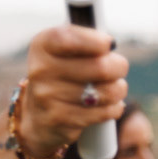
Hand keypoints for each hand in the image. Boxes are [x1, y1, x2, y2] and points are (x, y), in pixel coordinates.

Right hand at [16, 25, 128, 158]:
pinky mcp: (61, 119)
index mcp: (42, 45)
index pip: (69, 38)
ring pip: (108, 92)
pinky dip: (114, 108)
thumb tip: (109, 44)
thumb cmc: (63, 74)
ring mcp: (49, 96)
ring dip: (118, 89)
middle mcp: (41, 70)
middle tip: (118, 68)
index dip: (95, 41)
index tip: (109, 44)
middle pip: (101, 67)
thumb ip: (86, 40)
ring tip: (112, 87)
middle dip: (119, 67)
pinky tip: (106, 104)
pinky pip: (105, 112)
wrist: (38, 114)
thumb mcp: (66, 49)